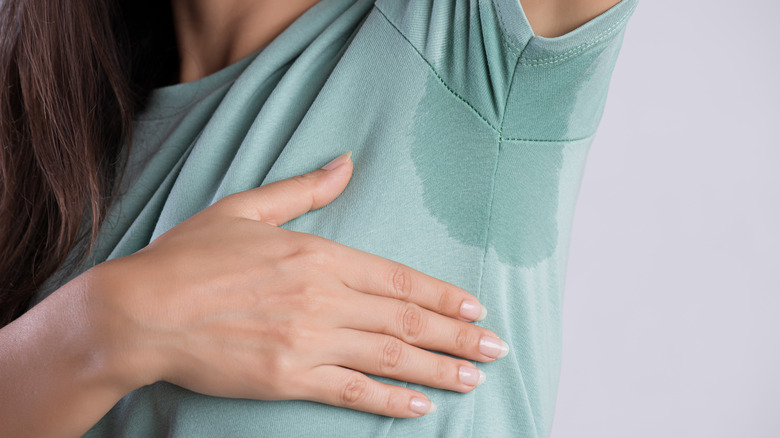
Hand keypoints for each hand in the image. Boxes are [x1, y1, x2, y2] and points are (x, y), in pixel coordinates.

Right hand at [90, 152, 507, 417]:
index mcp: (318, 255)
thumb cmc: (189, 258)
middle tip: (497, 348)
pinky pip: (351, 391)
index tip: (475, 308)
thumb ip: (304, 190)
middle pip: (406, 320)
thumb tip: (345, 163)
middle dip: (458, 336)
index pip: (398, 278)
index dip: (442, 296)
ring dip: (440, 368)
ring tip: (475, 378)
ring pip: (390, 356)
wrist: (138, 311)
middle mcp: (323, 298)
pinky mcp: (287, 378)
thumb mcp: (246, 209)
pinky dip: (390, 399)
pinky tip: (421, 406)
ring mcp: (308, 341)